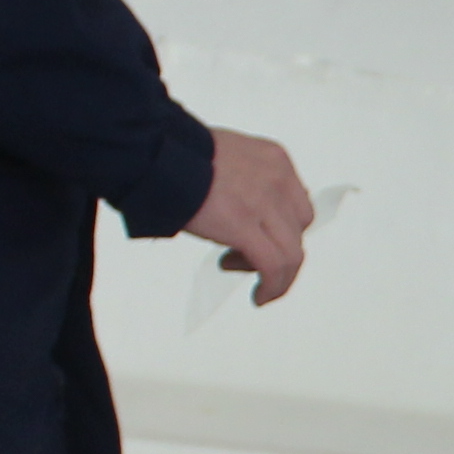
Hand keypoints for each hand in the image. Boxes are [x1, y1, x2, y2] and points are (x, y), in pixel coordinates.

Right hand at [183, 126, 313, 303]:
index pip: (297, 205)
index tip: (257, 240)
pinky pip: (274, 266)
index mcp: (274, 160)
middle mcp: (277, 179)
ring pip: (291, 253)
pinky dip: (273, 287)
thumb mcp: (227, 159)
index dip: (281, 230)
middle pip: (296, 230)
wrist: (156, 155)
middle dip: (275, 251)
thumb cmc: (177, 156)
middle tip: (241, 259)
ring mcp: (264, 202)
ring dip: (277, 276)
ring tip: (255, 286)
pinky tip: (259, 298)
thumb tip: (239, 209)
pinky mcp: (245, 226)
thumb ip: (244, 180)